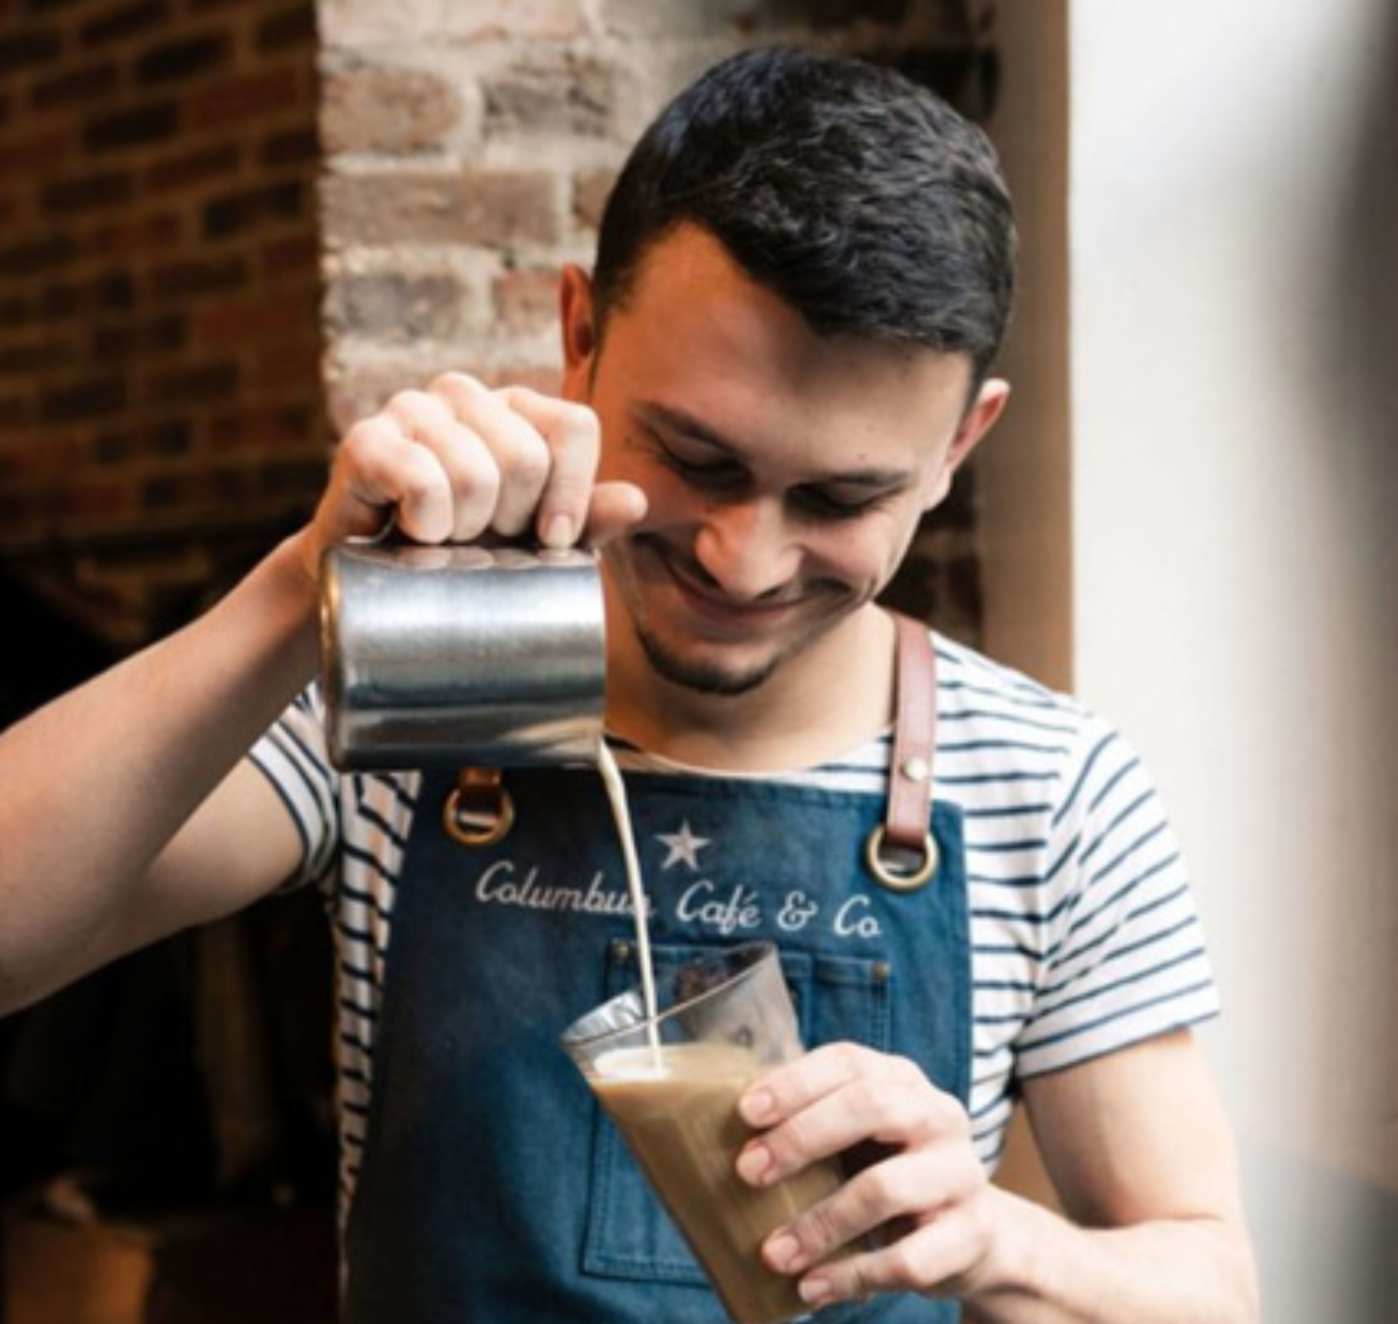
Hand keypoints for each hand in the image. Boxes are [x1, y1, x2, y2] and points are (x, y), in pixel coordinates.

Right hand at [299, 371, 646, 578]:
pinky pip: (422, 483)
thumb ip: (588, 520)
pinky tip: (412, 533)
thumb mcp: (538, 543)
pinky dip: (426, 525)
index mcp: (517, 408)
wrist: (379, 584)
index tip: (551, 541)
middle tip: (482, 540)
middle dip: (511, 521)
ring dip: (465, 532)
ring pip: (475, 475)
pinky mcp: (366, 440)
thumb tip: (636, 501)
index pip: (575, 425)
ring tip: (446, 539)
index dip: (572, 492)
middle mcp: (466, 394)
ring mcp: (412, 409)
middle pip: (527, 457)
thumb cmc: (469, 554)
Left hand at [736, 1042, 997, 1309]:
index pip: (848, 1061)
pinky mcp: (970, 1235)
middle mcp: (937, 1114)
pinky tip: (810, 1289)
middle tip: (748, 1172)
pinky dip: (850, 1277)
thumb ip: (808, 1125)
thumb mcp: (858, 1138)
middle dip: (802, 1138)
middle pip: (871, 1107)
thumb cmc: (889, 1172)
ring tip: (773, 1252)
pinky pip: (907, 1260)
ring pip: (885, 1189)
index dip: (796, 1082)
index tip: (746, 1113)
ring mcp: (960, 1174)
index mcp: (902, 1079)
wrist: (976, 1235)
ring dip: (819, 1224)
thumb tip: (706, 1132)